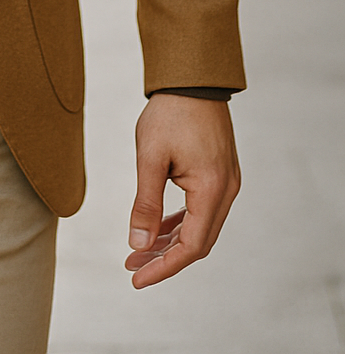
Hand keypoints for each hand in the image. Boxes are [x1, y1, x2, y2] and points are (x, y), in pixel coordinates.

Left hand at [125, 93, 239, 287]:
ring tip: (139, 253)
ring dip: (171, 242)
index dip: (163, 267)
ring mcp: (226, 182)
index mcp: (212, 190)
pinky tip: (158, 230)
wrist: (191, 78)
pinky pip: (201, 209)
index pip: (190, 246)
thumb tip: (138, 244)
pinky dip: (180, 223)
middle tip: (132, 268)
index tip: (136, 279)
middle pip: (198, 242)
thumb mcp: (150, 157)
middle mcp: (226, 191)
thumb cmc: (170, 113)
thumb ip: (145, 203)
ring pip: (200, 227)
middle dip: (165, 259)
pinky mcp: (220, 173)